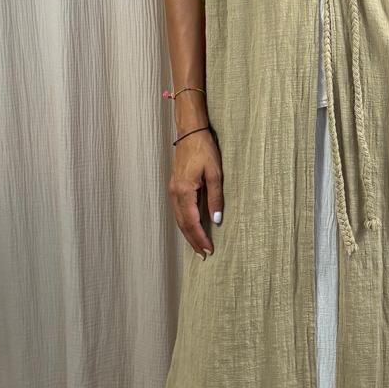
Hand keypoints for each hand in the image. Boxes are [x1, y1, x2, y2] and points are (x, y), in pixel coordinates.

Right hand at [170, 130, 222, 256]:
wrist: (190, 132)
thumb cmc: (204, 149)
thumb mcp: (215, 173)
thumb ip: (215, 198)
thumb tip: (216, 220)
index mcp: (184, 191)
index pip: (192, 222)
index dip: (200, 238)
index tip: (209, 250)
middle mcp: (175, 193)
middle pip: (183, 224)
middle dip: (193, 240)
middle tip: (203, 255)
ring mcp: (172, 190)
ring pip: (179, 219)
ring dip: (188, 234)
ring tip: (198, 246)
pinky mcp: (174, 186)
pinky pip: (178, 211)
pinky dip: (185, 223)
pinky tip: (191, 228)